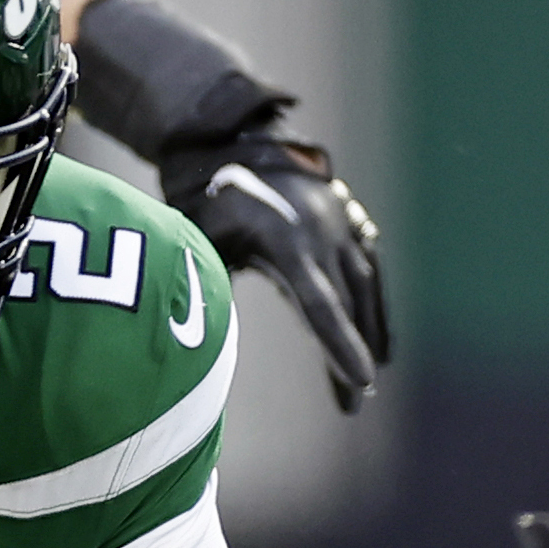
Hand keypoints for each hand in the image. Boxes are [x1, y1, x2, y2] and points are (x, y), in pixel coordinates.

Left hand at [62, 0, 387, 410]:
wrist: (243, 144)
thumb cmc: (209, 199)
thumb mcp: (197, 234)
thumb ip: (193, 276)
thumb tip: (166, 334)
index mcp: (286, 240)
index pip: (319, 303)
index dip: (339, 343)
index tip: (362, 380)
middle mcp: (323, 233)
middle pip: (345, 306)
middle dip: (351, 355)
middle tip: (355, 403)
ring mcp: (344, 227)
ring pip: (365, 292)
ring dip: (367, 337)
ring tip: (362, 385)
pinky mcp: (355, 225)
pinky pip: (371, 275)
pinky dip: (376, 311)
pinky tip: (381, 347)